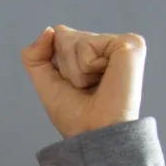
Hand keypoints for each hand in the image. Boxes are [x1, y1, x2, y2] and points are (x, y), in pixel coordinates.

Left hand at [19, 25, 144, 139]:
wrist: (94, 135)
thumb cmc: (75, 116)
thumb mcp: (46, 83)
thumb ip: (34, 56)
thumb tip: (49, 30)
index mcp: (95, 53)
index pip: (59, 37)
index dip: (57, 65)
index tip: (73, 87)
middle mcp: (109, 45)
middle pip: (63, 36)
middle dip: (66, 67)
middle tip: (85, 89)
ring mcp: (122, 43)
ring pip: (73, 39)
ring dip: (75, 70)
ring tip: (95, 86)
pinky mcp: (130, 44)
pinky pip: (87, 44)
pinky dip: (87, 66)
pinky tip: (105, 79)